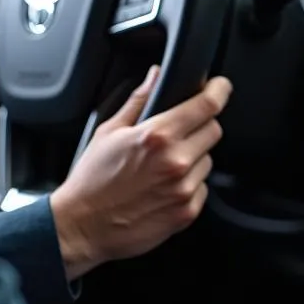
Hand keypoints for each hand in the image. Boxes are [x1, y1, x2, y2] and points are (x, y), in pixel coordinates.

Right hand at [50, 68, 231, 279]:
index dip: (219, 90)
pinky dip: (189, 185)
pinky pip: (202, 188)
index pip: (207, 105)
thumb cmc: (91, 181)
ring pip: (208, 161)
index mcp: (157, 136)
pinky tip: (163, 188)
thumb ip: (138, 101)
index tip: (220, 87)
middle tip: (177, 135)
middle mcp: (176, 161)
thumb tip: (155, 76)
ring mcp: (184, 189)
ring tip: (162, 168)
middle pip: (214, 130)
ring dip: (193, 158)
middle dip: (200, 126)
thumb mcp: (109, 132)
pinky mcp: (187, 212)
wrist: (82, 226)